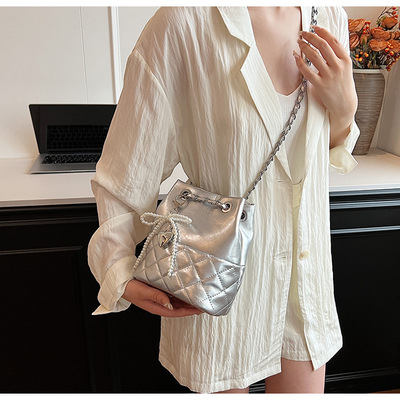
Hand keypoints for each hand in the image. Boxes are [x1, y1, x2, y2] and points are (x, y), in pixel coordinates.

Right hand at [122, 279, 203, 316]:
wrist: (122, 283)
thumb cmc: (131, 289)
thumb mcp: (143, 293)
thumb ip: (156, 297)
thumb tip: (169, 304)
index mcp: (157, 308)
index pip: (176, 312)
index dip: (188, 311)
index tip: (199, 310)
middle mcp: (160, 304)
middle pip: (179, 308)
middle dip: (191, 307)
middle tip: (203, 302)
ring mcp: (159, 298)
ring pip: (176, 301)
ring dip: (187, 300)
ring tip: (198, 297)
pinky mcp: (158, 291)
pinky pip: (172, 294)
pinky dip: (180, 293)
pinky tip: (186, 290)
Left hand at [293, 25, 357, 145]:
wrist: (344, 105)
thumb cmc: (343, 86)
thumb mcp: (345, 69)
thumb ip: (337, 57)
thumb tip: (324, 44)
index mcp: (346, 60)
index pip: (333, 41)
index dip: (322, 32)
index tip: (314, 28)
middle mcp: (338, 67)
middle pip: (323, 46)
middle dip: (311, 37)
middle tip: (302, 34)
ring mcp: (329, 76)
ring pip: (314, 56)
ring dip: (304, 47)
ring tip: (299, 43)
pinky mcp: (320, 85)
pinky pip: (307, 71)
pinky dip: (300, 62)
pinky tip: (296, 57)